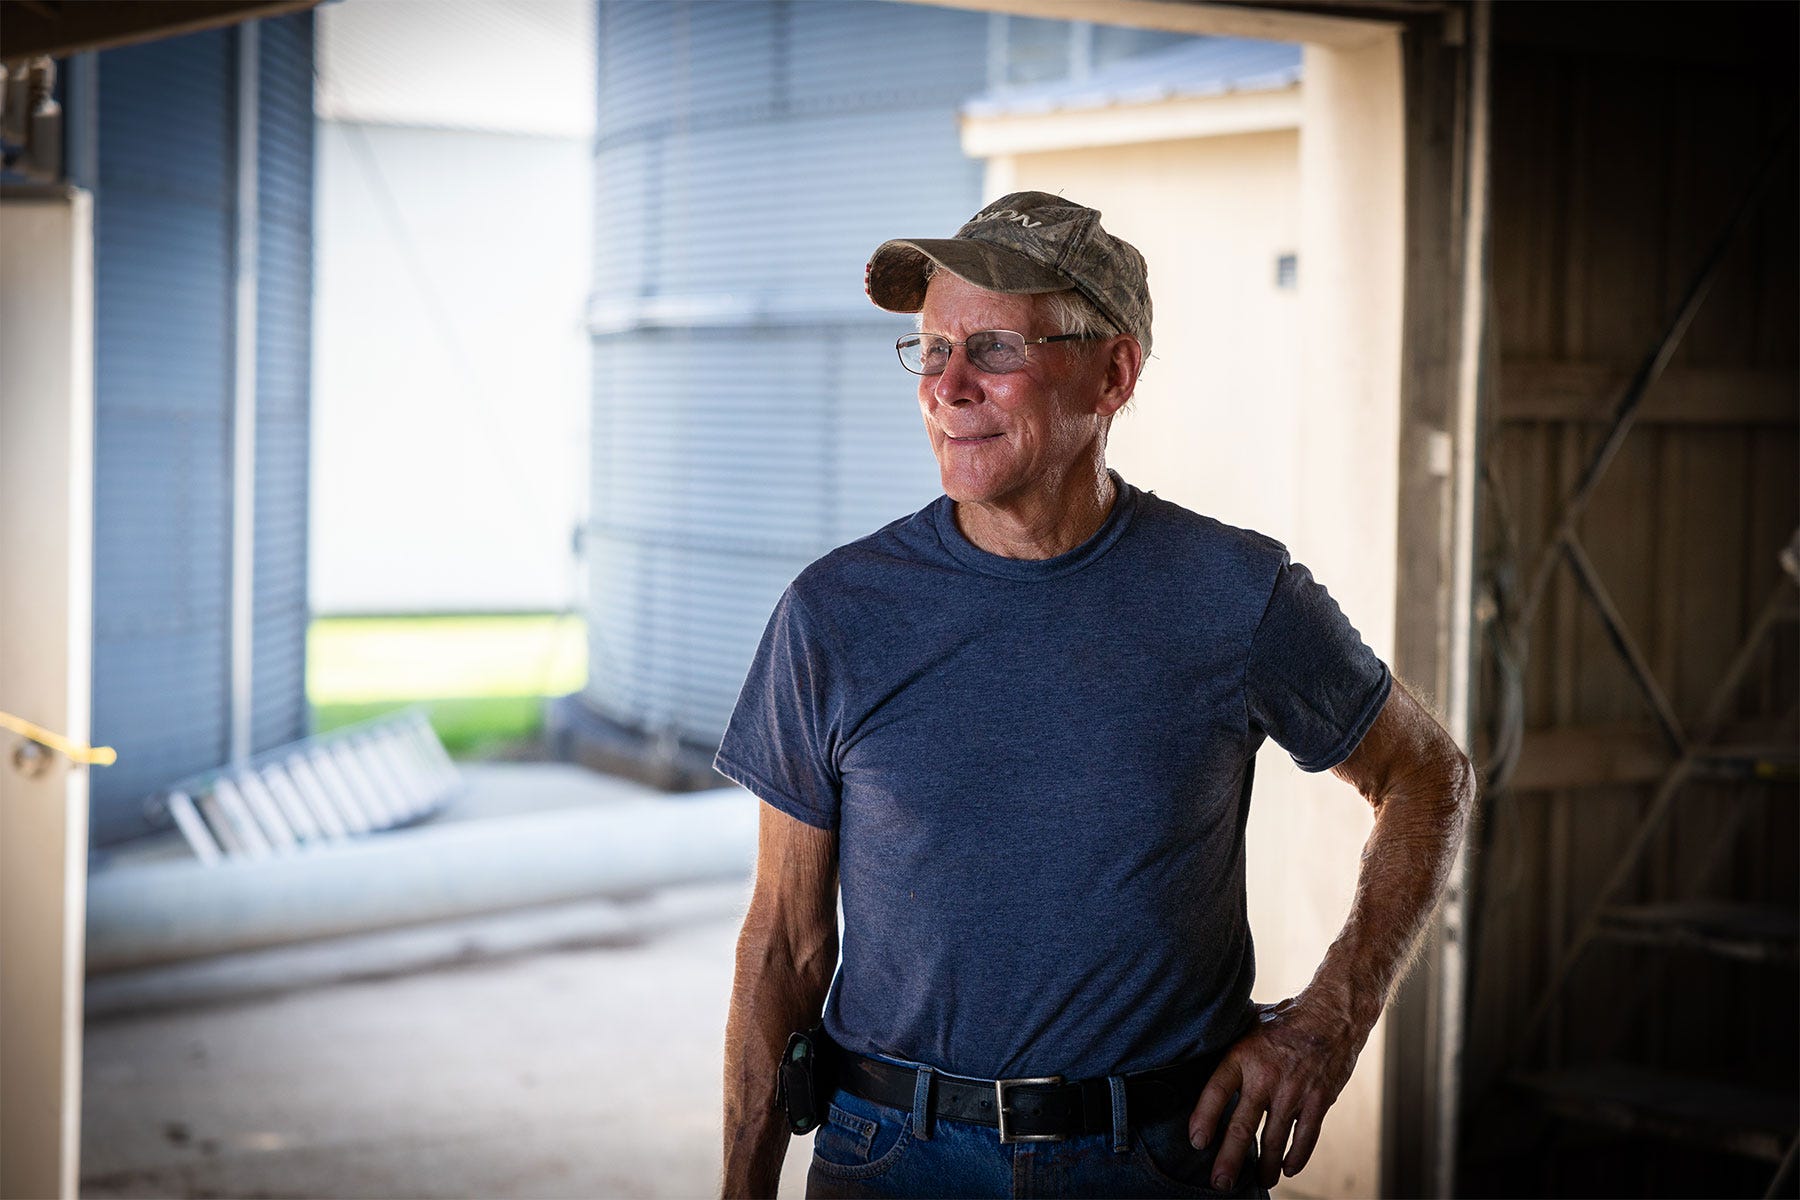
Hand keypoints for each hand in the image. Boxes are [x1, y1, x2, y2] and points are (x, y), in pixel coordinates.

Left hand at [1186, 994, 1369, 1191]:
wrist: (1333, 1014)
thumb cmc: (1285, 1019)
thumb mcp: (1249, 1024)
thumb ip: (1230, 1044)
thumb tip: (1200, 1046)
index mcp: (1243, 1055)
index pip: (1216, 1091)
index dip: (1204, 1118)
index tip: (1197, 1142)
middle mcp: (1266, 1076)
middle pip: (1242, 1127)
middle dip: (1229, 1160)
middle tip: (1220, 1183)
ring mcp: (1294, 1091)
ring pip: (1274, 1140)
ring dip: (1265, 1166)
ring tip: (1258, 1181)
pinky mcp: (1319, 1100)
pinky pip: (1305, 1137)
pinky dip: (1296, 1157)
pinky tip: (1287, 1168)